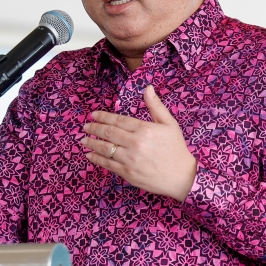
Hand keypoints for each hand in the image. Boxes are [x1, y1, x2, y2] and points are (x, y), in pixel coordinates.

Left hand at [80, 85, 197, 201]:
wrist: (181, 177)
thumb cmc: (176, 149)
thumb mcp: (169, 124)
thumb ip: (156, 106)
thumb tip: (148, 88)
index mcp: (144, 129)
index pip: (118, 120)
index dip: (103, 117)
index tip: (93, 115)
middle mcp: (135, 143)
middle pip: (108, 133)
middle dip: (94, 128)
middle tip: (85, 126)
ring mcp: (130, 159)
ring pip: (105, 149)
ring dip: (92, 143)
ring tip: (83, 140)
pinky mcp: (127, 173)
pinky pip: (107, 164)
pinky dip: (96, 159)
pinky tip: (90, 155)